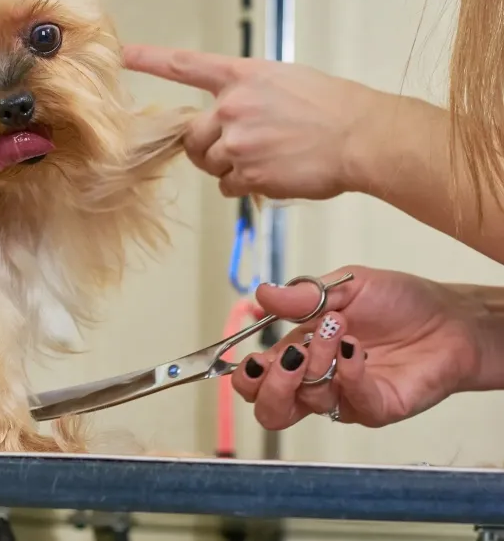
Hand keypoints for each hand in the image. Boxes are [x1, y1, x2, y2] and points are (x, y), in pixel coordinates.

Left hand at [123, 45, 404, 199]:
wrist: (362, 136)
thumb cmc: (332, 108)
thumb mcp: (285, 82)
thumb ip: (247, 96)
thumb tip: (225, 119)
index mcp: (242, 75)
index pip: (185, 65)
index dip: (149, 59)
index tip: (121, 54)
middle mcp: (232, 106)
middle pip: (192, 135)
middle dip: (207, 146)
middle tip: (241, 147)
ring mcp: (238, 141)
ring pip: (209, 164)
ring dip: (229, 167)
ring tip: (268, 157)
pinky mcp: (248, 173)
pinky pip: (228, 186)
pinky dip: (246, 185)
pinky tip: (276, 173)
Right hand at [232, 266, 485, 429]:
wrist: (450, 317)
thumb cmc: (399, 302)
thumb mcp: (345, 285)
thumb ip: (302, 295)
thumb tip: (261, 294)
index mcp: (299, 353)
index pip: (256, 380)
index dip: (246, 376)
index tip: (250, 355)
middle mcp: (317, 381)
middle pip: (269, 410)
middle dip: (269, 385)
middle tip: (288, 355)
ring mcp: (345, 398)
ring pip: (306, 403)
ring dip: (316, 361)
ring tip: (338, 330)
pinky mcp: (376, 408)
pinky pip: (351, 401)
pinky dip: (348, 372)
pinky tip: (356, 348)